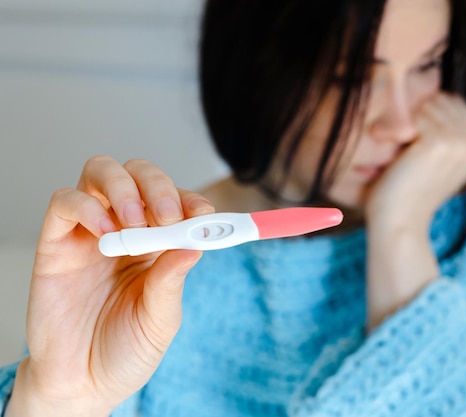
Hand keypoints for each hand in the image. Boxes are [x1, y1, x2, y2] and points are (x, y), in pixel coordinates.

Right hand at [7, 156, 213, 416]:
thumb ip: (171, 282)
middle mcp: (125, 229)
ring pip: (102, 171)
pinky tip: (106, 235)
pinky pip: (65, 202)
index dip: (191, 200)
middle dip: (159, 187)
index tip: (204, 215)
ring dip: (125, 189)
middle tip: (168, 217)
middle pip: (140, 174)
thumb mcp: (160, 320)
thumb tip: (194, 245)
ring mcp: (90, 232)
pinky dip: (87, 208)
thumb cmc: (126, 350)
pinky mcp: (56, 242)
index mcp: (158, 244)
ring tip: (135, 226)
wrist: (82, 384)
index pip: (176, 201)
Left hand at [365, 92, 465, 230]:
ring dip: (406, 123)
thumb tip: (437, 88)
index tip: (413, 145)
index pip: (451, 101)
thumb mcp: (437, 158)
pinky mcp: (442, 142)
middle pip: (440, 99)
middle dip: (415, 116)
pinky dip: (399, 130)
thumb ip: (446, 129)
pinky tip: (395, 152)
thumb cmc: (409, 190)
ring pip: (427, 104)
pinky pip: (416, 115)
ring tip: (399, 152)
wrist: (399, 222)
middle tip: (403, 149)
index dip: (425, 116)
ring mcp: (463, 142)